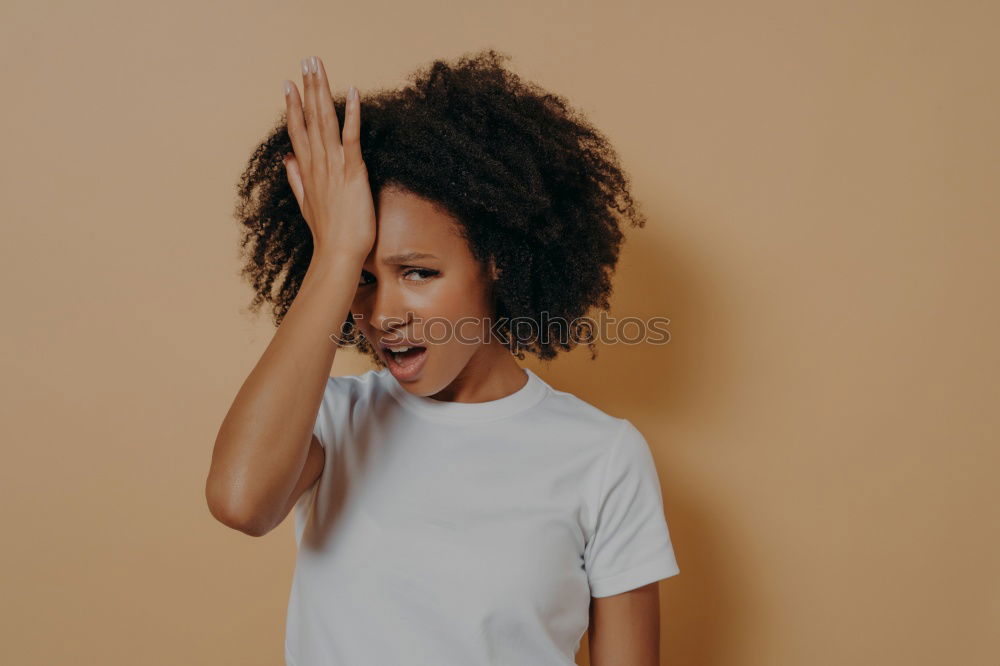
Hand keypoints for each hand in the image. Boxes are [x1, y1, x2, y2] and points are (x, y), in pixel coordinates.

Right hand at [282, 55, 375, 261]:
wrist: (338, 255)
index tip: (288, 84)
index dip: (293, 106)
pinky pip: (350, 137)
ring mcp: (333, 167)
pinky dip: (351, 114)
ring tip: (318, 67)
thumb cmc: (328, 235)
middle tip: (306, 61)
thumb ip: (296, 180)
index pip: (298, 131)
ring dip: (322, 92)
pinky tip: (352, 92)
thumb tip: (286, 160)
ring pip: (325, 121)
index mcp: (308, 171)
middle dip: (308, 88)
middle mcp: (317, 164)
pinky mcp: (352, 172)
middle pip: (310, 119)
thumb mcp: (307, 205)